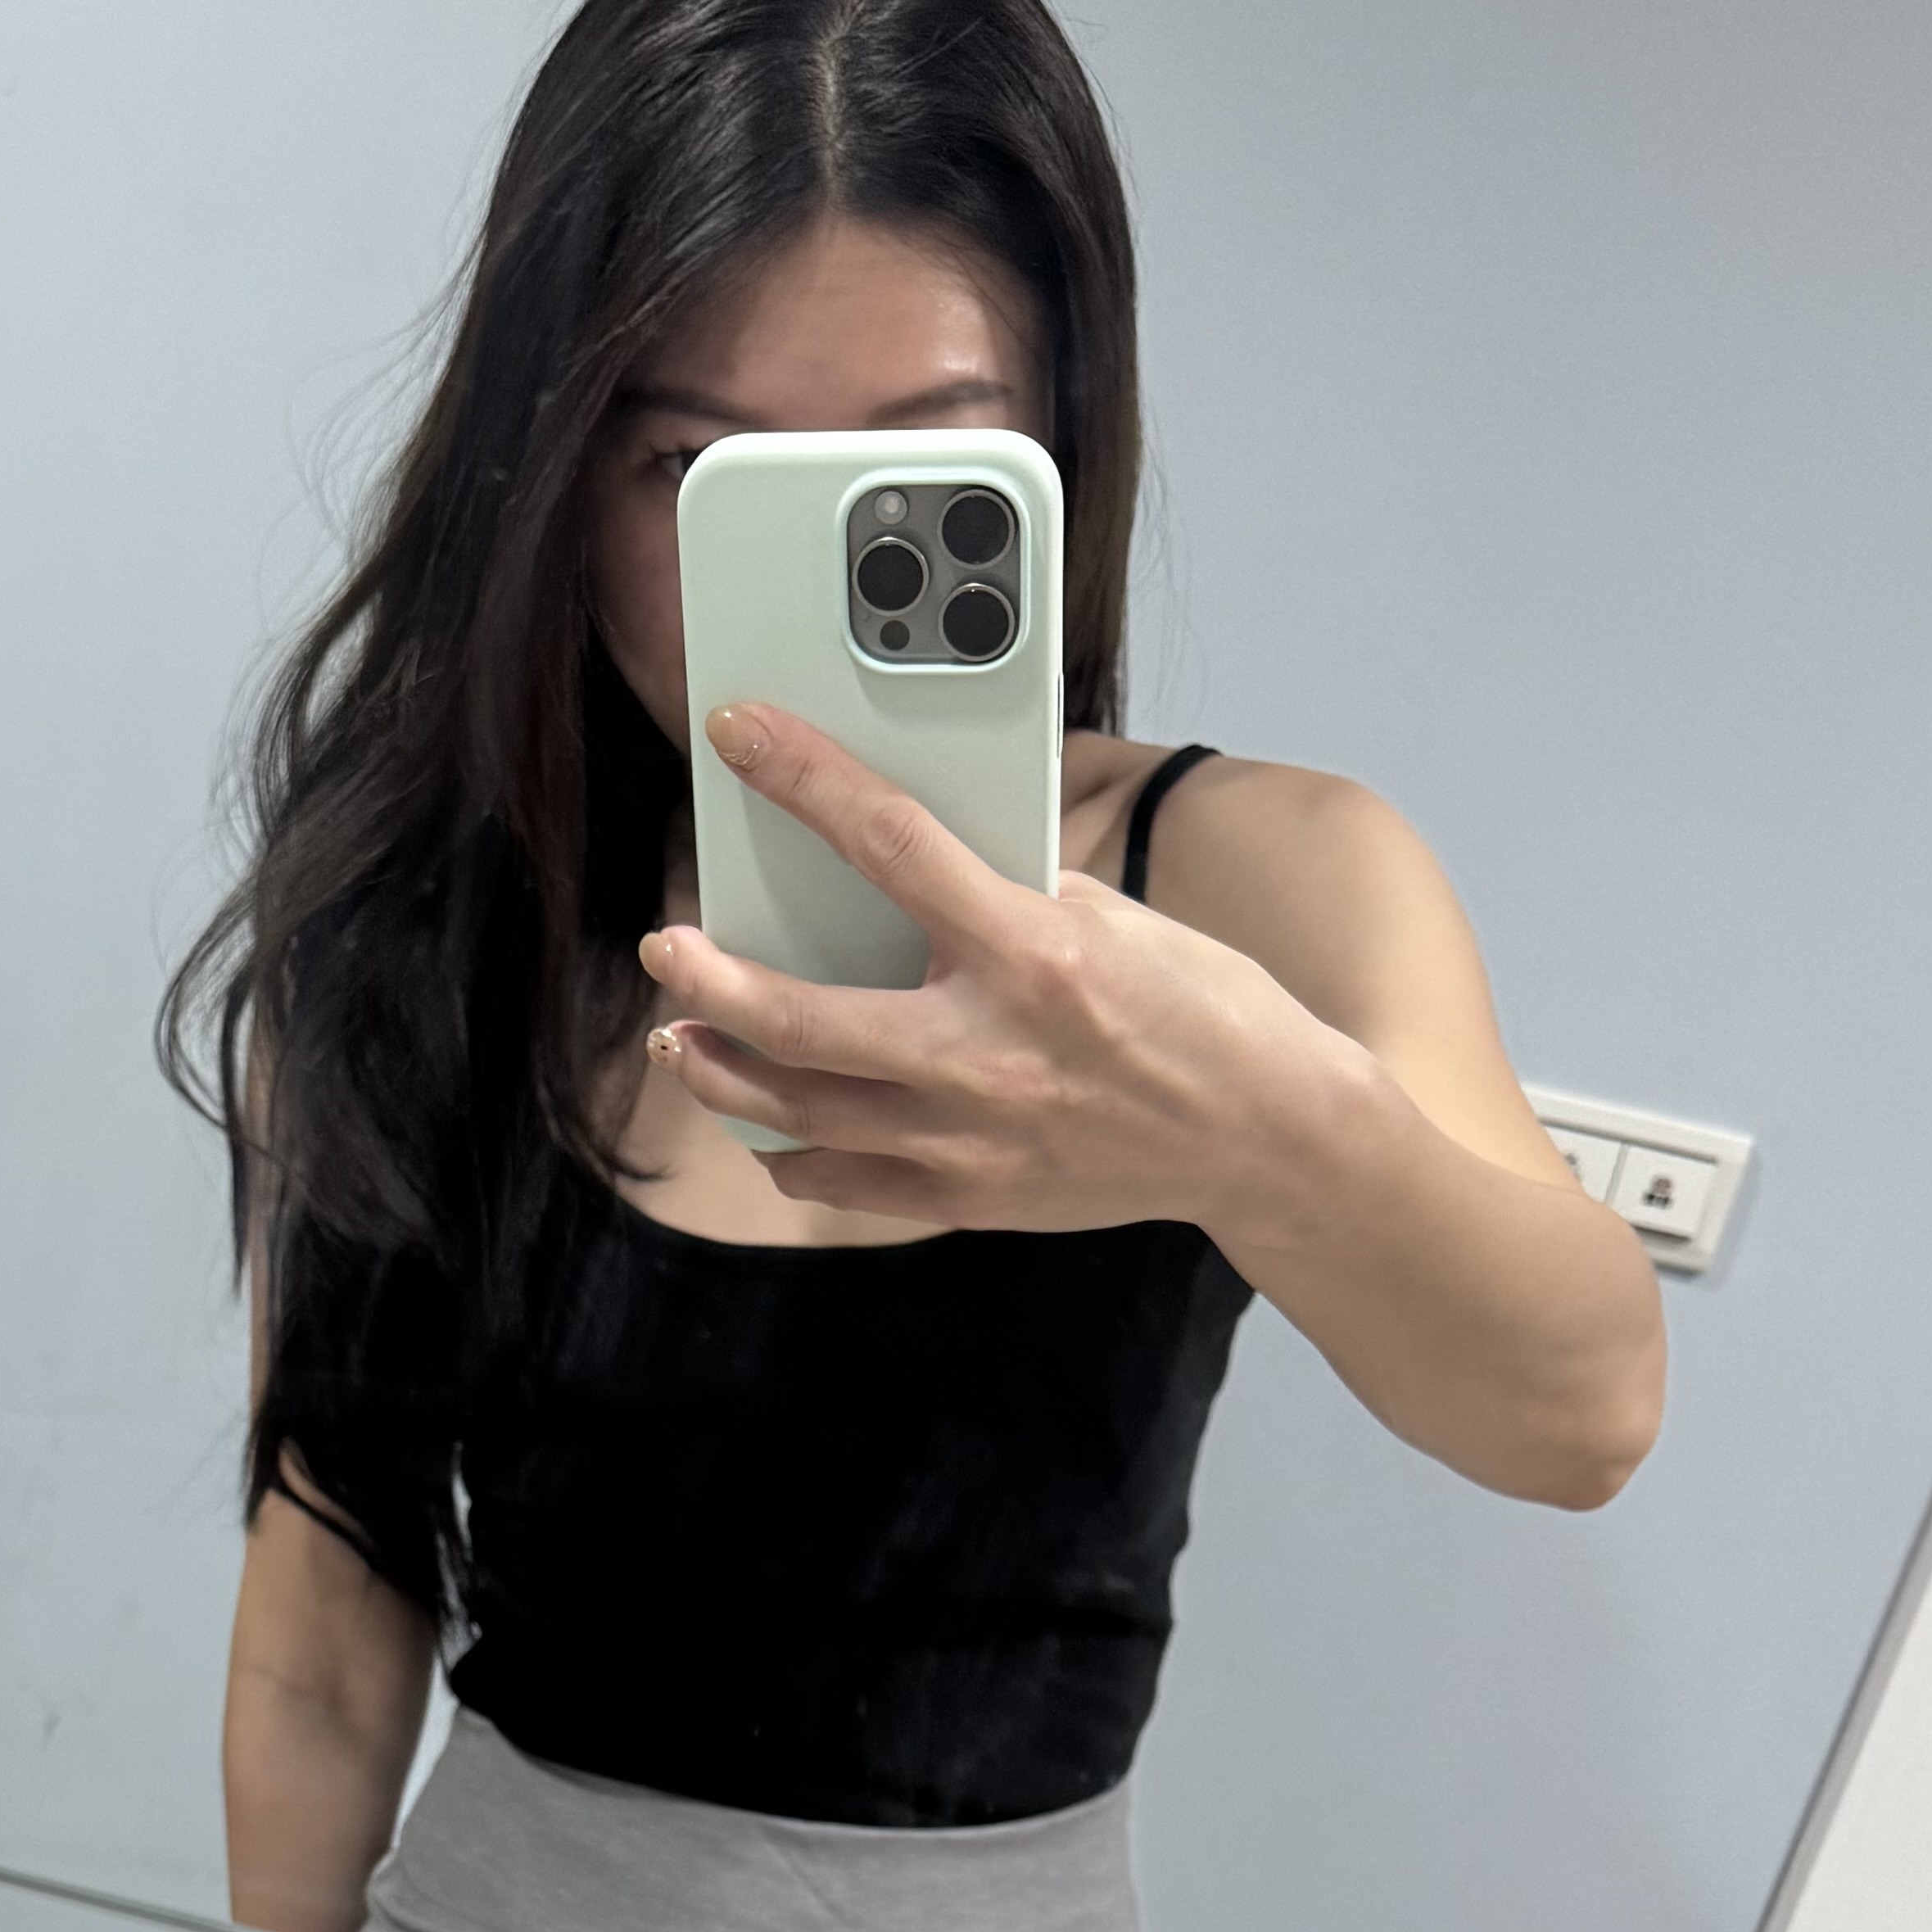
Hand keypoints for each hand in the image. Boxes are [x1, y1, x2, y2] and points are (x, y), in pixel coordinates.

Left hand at [639, 702, 1346, 1238]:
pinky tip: (764, 1124)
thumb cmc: (1199, 1008)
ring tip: (682, 1036)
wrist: (1266, 1134)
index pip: (887, 841)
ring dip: (722, 1072)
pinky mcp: (973, 1198)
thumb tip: (909, 868)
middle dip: (709, 980)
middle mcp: (989, 1052)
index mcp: (1031, 953)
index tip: (734, 733)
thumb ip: (1006, 894)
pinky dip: (790, 1153)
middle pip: (799, 1018)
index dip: (799, 776)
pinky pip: (844, 1182)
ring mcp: (973, 1139)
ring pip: (800, 1113)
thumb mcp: (1112, 915)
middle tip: (666, 946)